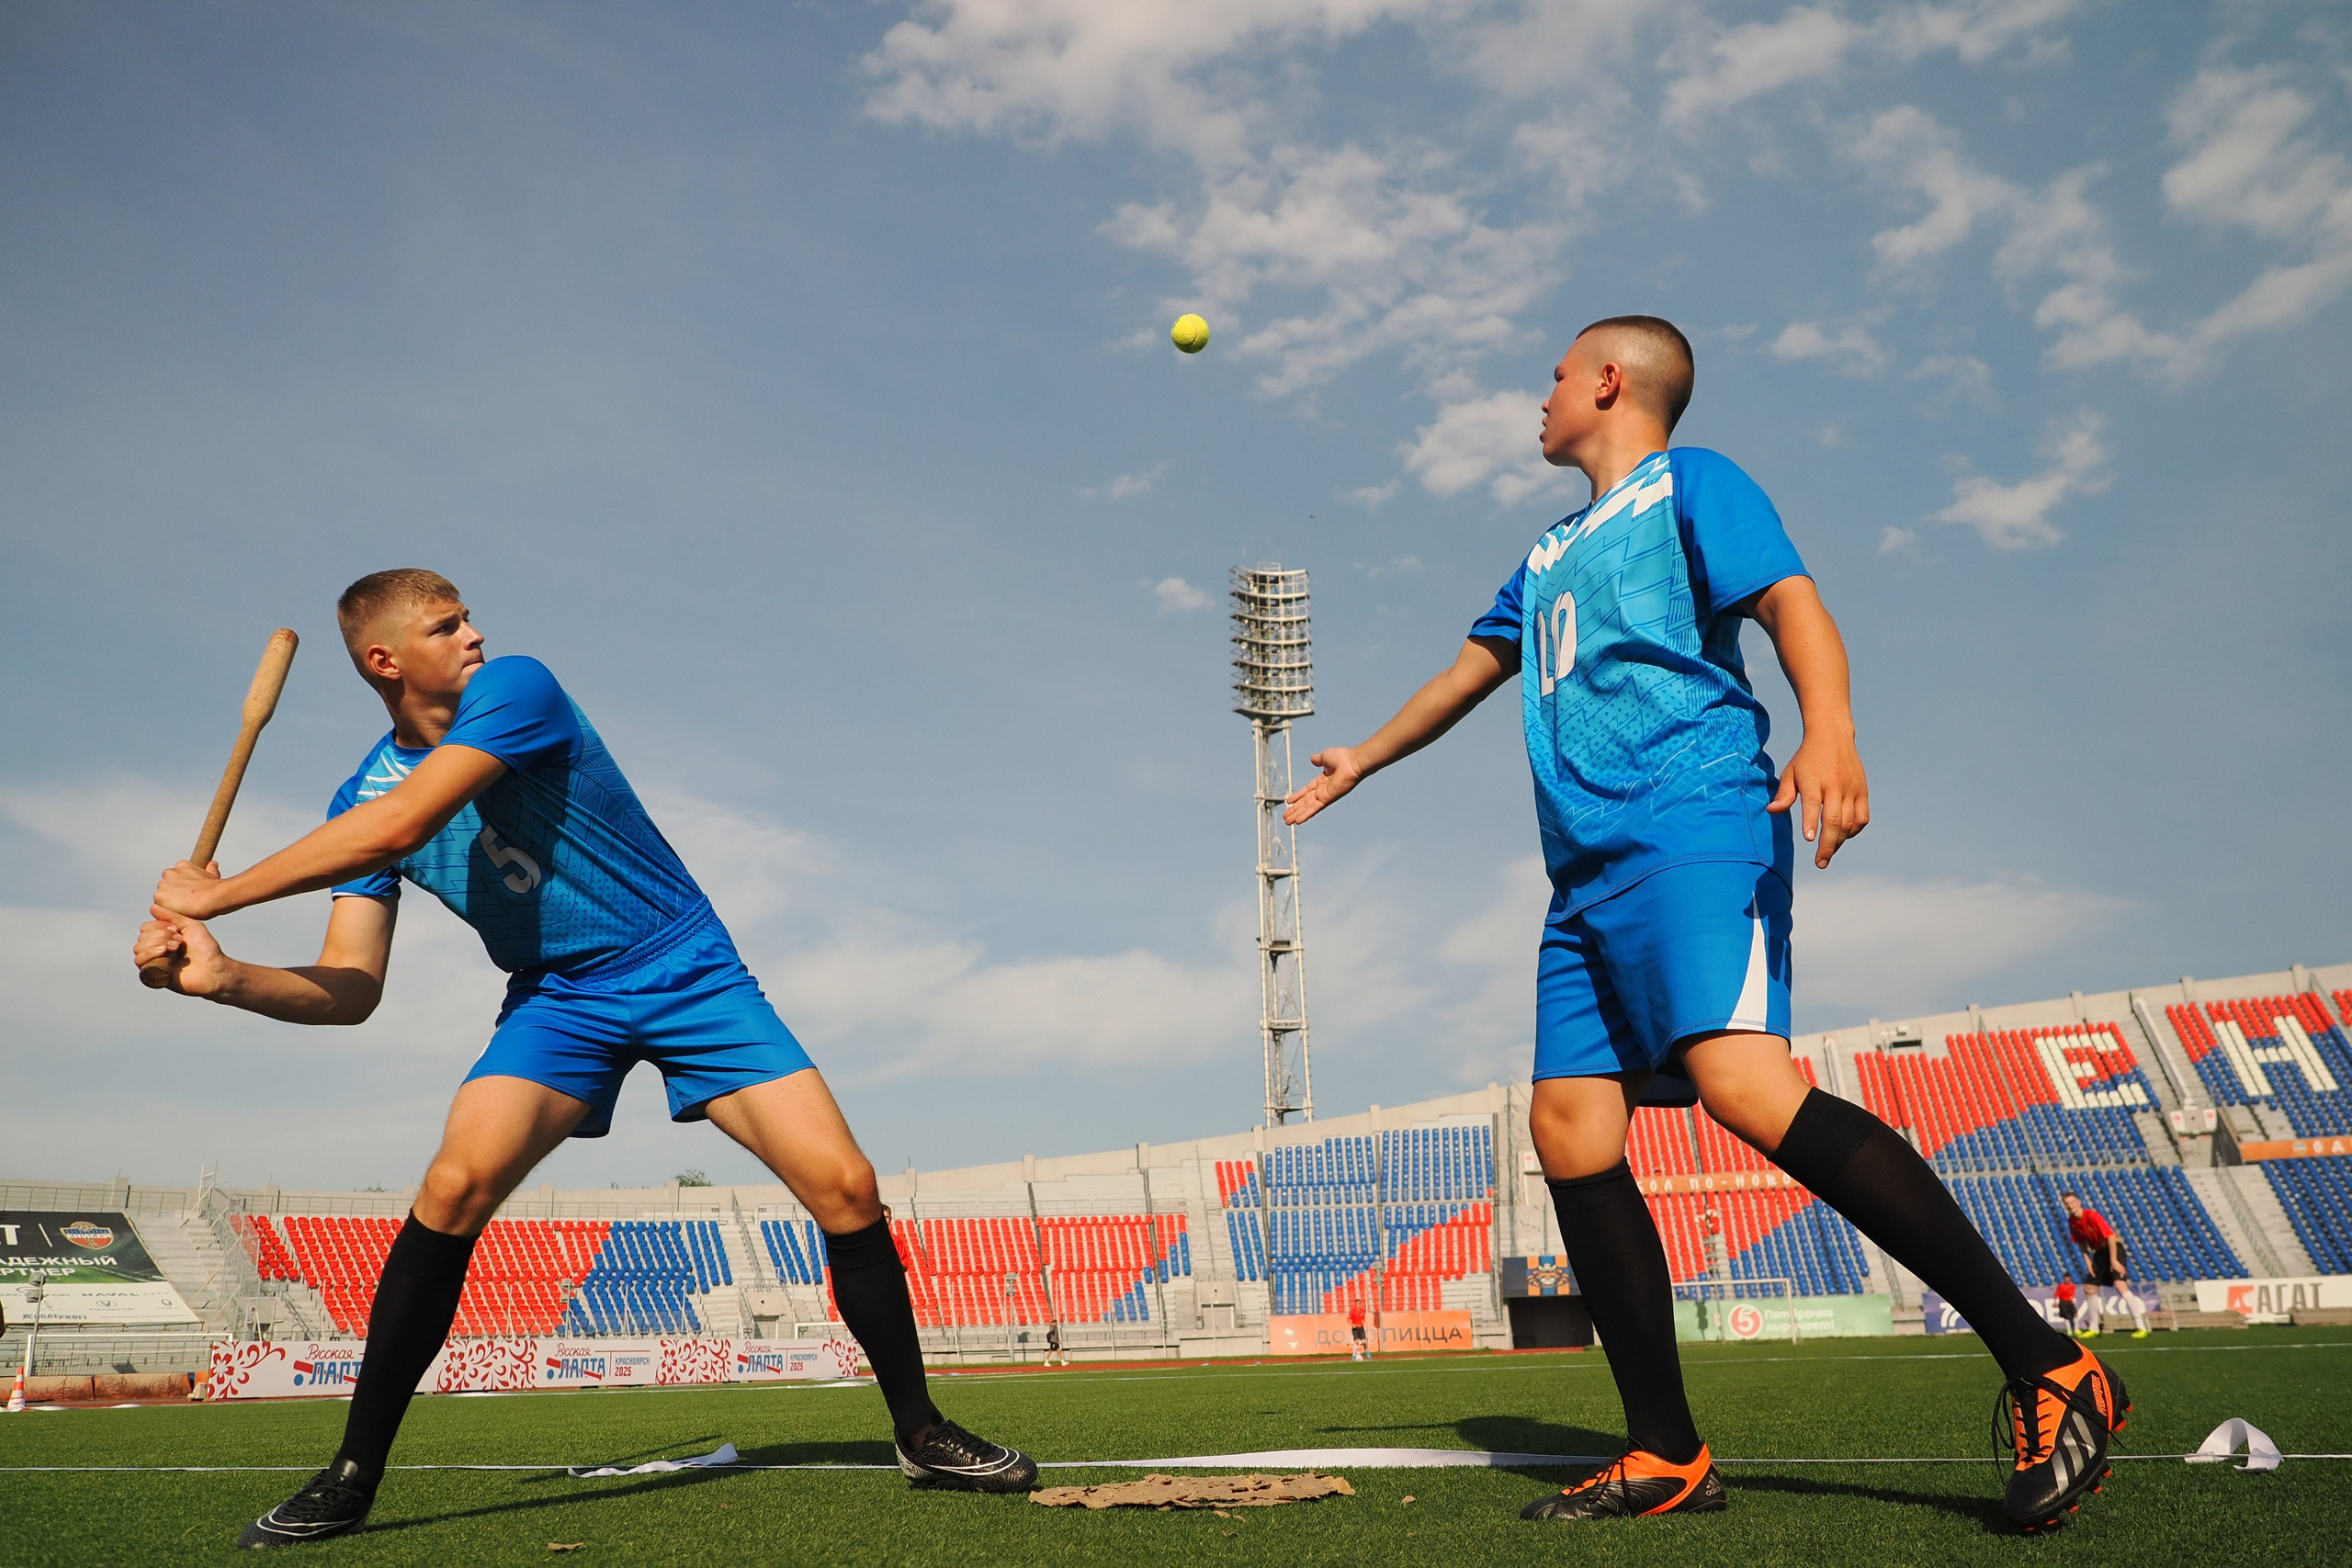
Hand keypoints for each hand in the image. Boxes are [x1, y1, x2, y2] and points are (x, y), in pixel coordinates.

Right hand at [134, 905, 233, 995]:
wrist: (213, 969)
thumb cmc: (205, 949)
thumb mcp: (191, 926)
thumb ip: (172, 916)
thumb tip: (153, 906)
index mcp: (163, 939)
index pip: (145, 928)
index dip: (158, 926)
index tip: (177, 929)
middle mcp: (156, 950)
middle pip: (141, 937)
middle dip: (161, 935)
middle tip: (179, 941)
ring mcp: (154, 963)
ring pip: (138, 949)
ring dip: (157, 944)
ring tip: (175, 948)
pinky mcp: (153, 975)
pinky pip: (140, 962)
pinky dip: (152, 955)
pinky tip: (168, 955)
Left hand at [154, 858, 228, 919]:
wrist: (214, 896)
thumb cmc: (214, 889)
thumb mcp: (213, 875)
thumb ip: (209, 870)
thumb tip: (212, 864)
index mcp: (181, 866)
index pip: (174, 879)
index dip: (182, 888)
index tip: (190, 893)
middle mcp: (169, 872)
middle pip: (166, 888)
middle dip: (174, 895)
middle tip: (187, 902)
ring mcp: (163, 884)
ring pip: (161, 898)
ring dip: (169, 904)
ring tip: (185, 908)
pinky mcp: (159, 896)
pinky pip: (159, 908)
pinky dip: (168, 911)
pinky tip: (180, 911)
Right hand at [1285, 747, 1367, 825]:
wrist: (1352, 762)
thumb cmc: (1342, 758)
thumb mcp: (1325, 757)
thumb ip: (1318, 760)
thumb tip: (1312, 758)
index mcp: (1322, 780)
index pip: (1306, 790)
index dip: (1297, 796)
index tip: (1289, 802)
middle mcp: (1323, 790)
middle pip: (1305, 802)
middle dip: (1295, 810)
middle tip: (1285, 817)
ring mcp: (1325, 795)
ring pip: (1308, 807)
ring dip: (1297, 815)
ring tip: (1287, 822)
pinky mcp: (1328, 799)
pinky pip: (1315, 808)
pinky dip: (1306, 814)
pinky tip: (1298, 821)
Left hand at [1767, 730, 1868, 867]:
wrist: (1833, 737)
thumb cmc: (1806, 759)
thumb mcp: (1790, 772)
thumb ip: (1783, 794)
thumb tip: (1771, 811)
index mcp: (1813, 781)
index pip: (1813, 805)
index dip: (1811, 823)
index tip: (1809, 840)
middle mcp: (1835, 786)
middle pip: (1834, 820)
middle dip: (1827, 845)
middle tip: (1820, 863)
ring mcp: (1851, 789)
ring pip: (1848, 823)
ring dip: (1838, 842)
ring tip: (1827, 853)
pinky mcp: (1863, 791)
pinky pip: (1862, 818)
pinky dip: (1853, 831)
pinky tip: (1842, 837)